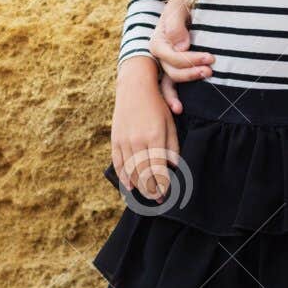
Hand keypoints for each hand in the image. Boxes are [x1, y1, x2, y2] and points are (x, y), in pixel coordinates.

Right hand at [112, 57, 180, 200]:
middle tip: (158, 199)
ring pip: (130, 170)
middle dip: (151, 190)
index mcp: (154, 137)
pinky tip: (128, 187)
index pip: (158, 169)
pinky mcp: (115, 139)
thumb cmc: (157, 106)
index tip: (167, 194)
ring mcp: (124, 140)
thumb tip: (172, 167)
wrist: (134, 87)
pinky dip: (123, 176)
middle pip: (143, 174)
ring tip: (147, 195)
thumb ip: (172, 146)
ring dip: (138, 186)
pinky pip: (118, 162)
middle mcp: (138, 141)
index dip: (162, 184)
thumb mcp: (170, 124)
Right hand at [149, 0, 212, 113]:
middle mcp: (160, 55)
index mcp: (158, 41)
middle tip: (210, 71)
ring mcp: (166, 64)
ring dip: (186, 84)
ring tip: (205, 80)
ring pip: (170, 81)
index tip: (210, 58)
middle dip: (191, 72)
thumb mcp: (178, 6)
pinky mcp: (174, 69)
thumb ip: (176, 24)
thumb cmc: (183, 4)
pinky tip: (179, 109)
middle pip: (172, 70)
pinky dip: (172, 98)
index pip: (171, 56)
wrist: (189, 5)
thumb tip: (182, 46)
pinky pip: (169, 86)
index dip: (190, 59)